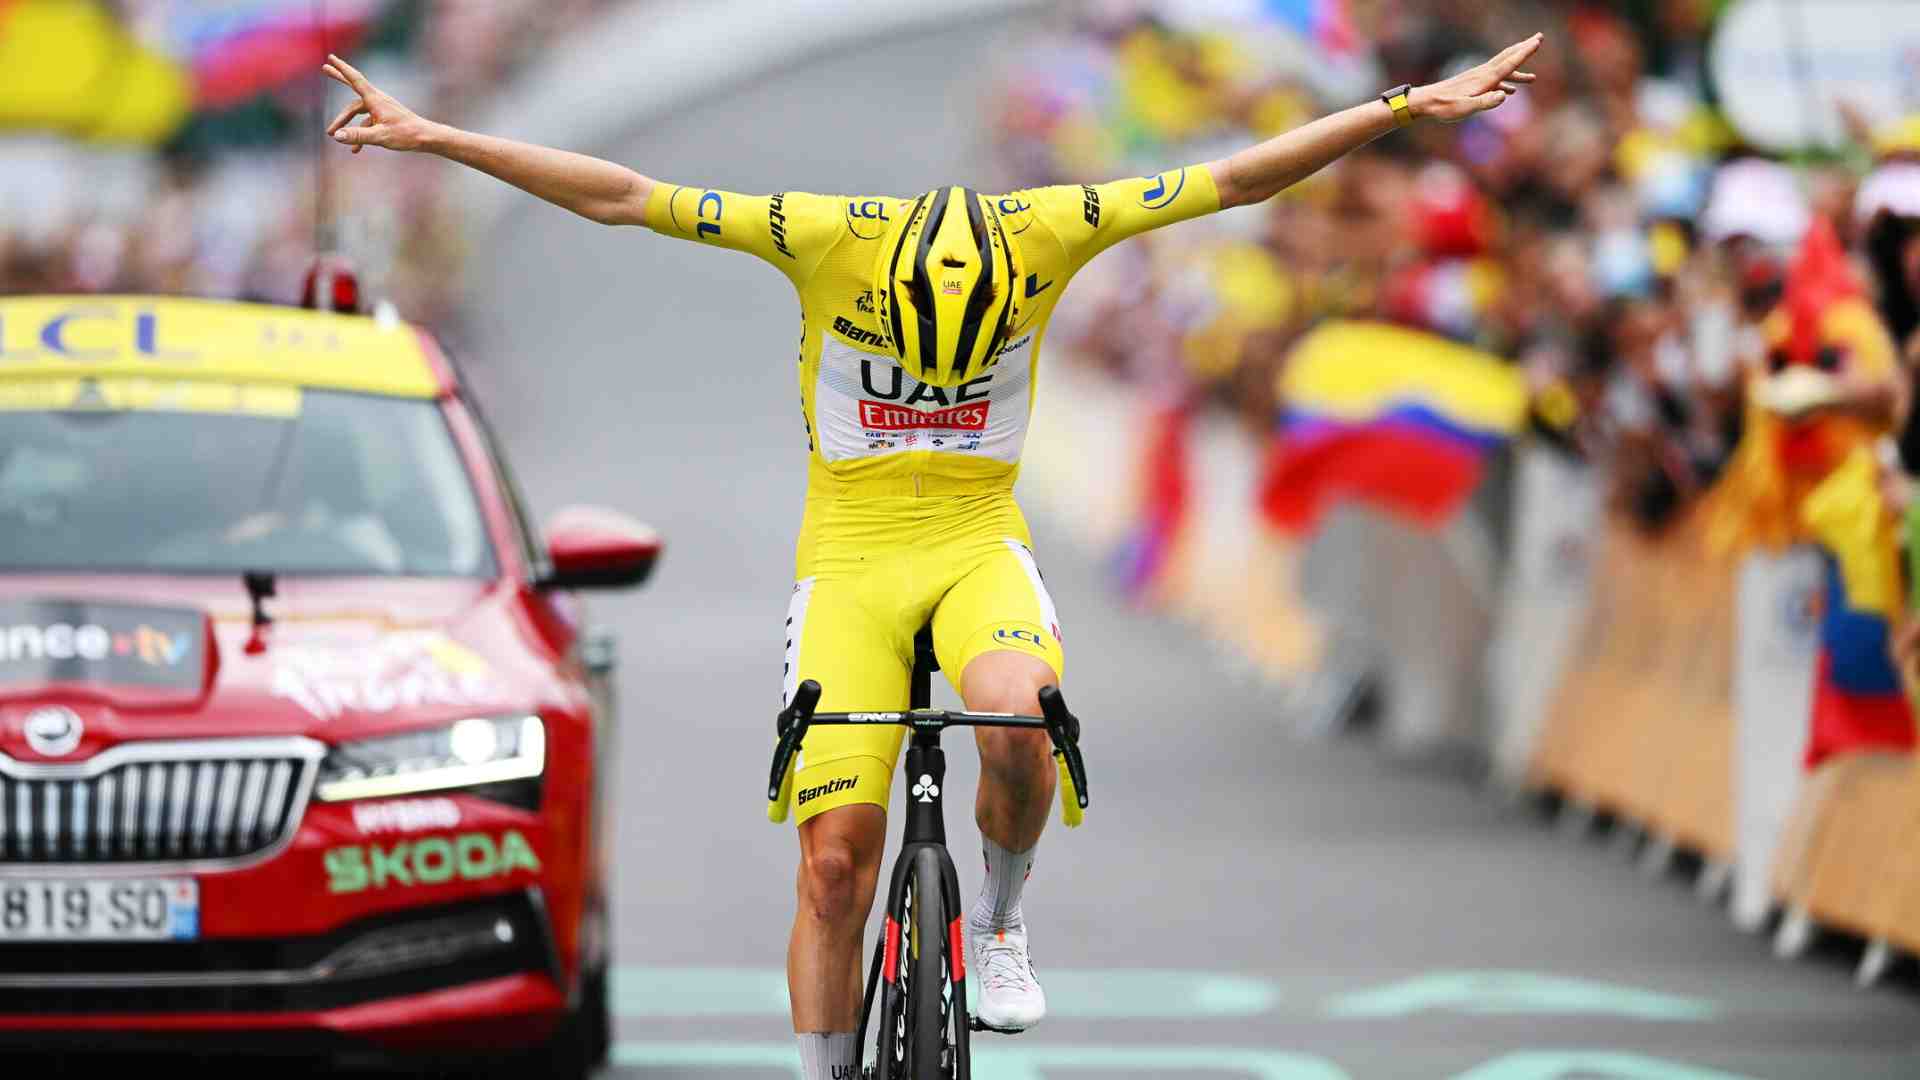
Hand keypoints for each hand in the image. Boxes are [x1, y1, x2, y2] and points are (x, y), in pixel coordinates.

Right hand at [321, 53, 434, 153]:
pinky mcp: (385, 119)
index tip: (331, 58)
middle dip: (339, 79)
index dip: (342, 69)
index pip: (355, 80)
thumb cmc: (406, 135)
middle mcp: (378, 101)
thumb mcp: (380, 137)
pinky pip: (367, 123)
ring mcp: (382, 109)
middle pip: (354, 87)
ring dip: (345, 122)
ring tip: (331, 134)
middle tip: (325, 69)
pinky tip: (356, 150)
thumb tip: (336, 136)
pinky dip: (360, 134)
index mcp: (375, 99)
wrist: (427, 138)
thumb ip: (357, 136)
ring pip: (358, 111)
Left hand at [1410, 33, 1541, 123]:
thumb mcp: (1465, 108)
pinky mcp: (1472, 84)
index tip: (1538, 41)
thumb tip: (1505, 96)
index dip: (1525, 52)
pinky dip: (1505, 82)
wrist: (1425, 102)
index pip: (1509, 63)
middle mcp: (1483, 74)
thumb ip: (1485, 102)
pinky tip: (1510, 92)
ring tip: (1532, 77)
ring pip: (1502, 69)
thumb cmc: (1444, 107)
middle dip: (1524, 49)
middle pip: (1508, 58)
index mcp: (1484, 79)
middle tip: (1539, 37)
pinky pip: (1494, 80)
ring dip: (1518, 69)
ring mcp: (1478, 78)